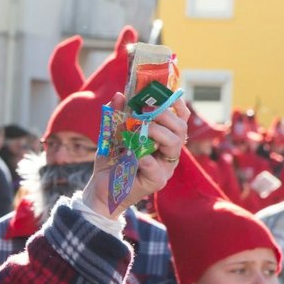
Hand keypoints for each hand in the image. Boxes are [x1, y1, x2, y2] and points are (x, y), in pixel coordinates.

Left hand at [82, 93, 188, 213]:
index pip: (180, 118)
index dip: (176, 105)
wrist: (102, 189)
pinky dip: (147, 160)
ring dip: (158, 132)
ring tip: (140, 130)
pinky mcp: (156, 181)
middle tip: (146, 112)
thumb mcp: (112, 135)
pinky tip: (136, 157)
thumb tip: (119, 95)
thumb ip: (117, 115)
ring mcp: (164, 167)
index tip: (163, 95)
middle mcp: (168, 151)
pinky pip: (157, 168)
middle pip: (180, 128)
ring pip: (174, 144)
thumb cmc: (112, 161)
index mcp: (163, 138)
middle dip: (165, 115)